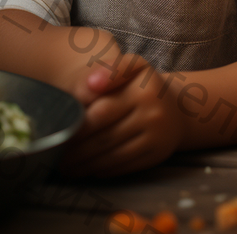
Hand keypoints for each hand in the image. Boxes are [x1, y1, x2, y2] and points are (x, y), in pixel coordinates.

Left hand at [59, 53, 186, 176]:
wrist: (180, 108)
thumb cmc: (144, 86)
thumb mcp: (133, 67)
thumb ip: (111, 70)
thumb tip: (90, 85)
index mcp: (143, 90)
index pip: (101, 112)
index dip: (77, 124)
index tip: (60, 130)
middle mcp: (153, 114)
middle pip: (104, 137)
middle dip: (76, 149)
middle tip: (57, 153)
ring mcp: (156, 137)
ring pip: (112, 156)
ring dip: (85, 165)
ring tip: (66, 166)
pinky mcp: (157, 155)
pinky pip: (124, 167)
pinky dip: (102, 170)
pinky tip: (88, 169)